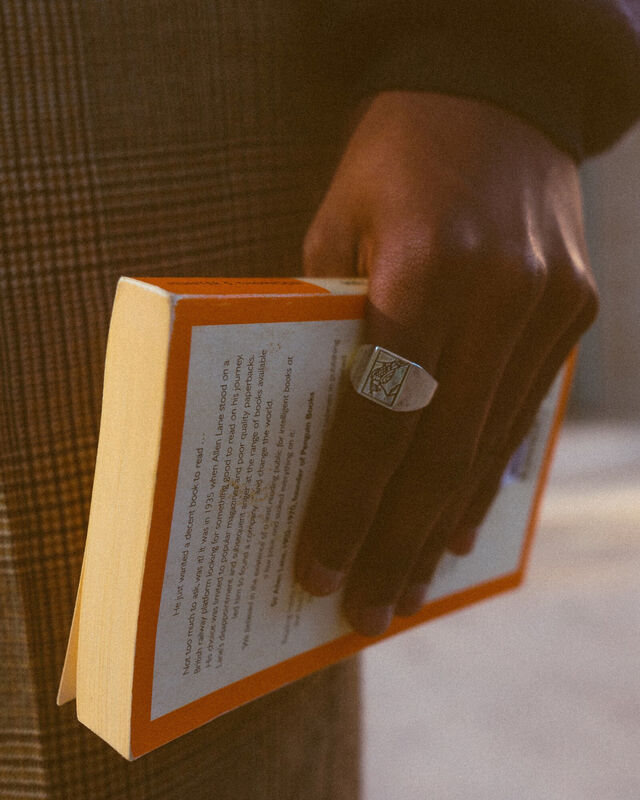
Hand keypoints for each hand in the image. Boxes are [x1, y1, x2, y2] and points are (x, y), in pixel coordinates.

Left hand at [295, 91, 597, 635]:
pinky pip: (523, 413)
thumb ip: (328, 322)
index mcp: (422, 266)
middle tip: (364, 612)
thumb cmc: (394, 156)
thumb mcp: (336, 225)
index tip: (320, 569)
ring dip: (440, 525)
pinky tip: (458, 526)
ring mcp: (546, 306)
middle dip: (396, 542)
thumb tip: (317, 422)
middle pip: (438, 451)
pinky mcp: (572, 312)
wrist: (495, 91)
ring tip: (405, 590)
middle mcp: (496, 294)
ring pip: (487, 446)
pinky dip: (487, 477)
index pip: (379, 414)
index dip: (348, 502)